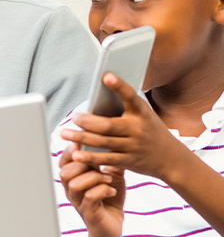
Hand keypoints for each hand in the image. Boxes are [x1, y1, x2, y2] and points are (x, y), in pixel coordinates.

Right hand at [59, 144, 125, 236]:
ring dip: (94, 177)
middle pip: (64, 171)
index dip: (70, 151)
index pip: (64, 162)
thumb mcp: (111, 176)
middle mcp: (71, 191)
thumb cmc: (109, 201)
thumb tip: (114, 141)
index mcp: (74, 179)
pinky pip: (90, 197)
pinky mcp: (88, 213)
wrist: (113, 227)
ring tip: (107, 179)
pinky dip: (103, 190)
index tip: (81, 142)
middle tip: (100, 165)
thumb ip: (109, 161)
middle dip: (83, 165)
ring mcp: (78, 202)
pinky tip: (112, 190)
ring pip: (75, 183)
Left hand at [60, 73, 189, 179]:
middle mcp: (138, 129)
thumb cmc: (150, 131)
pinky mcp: (128, 161)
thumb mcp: (144, 116)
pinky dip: (90, 157)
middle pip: (108, 125)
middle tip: (73, 116)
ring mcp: (133, 146)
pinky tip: (76, 155)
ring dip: (81, 138)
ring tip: (64, 133)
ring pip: (103, 141)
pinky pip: (106, 158)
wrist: (171, 158)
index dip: (119, 86)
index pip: (130, 96)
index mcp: (141, 113)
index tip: (106, 75)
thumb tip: (98, 94)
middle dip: (87, 121)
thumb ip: (124, 108)